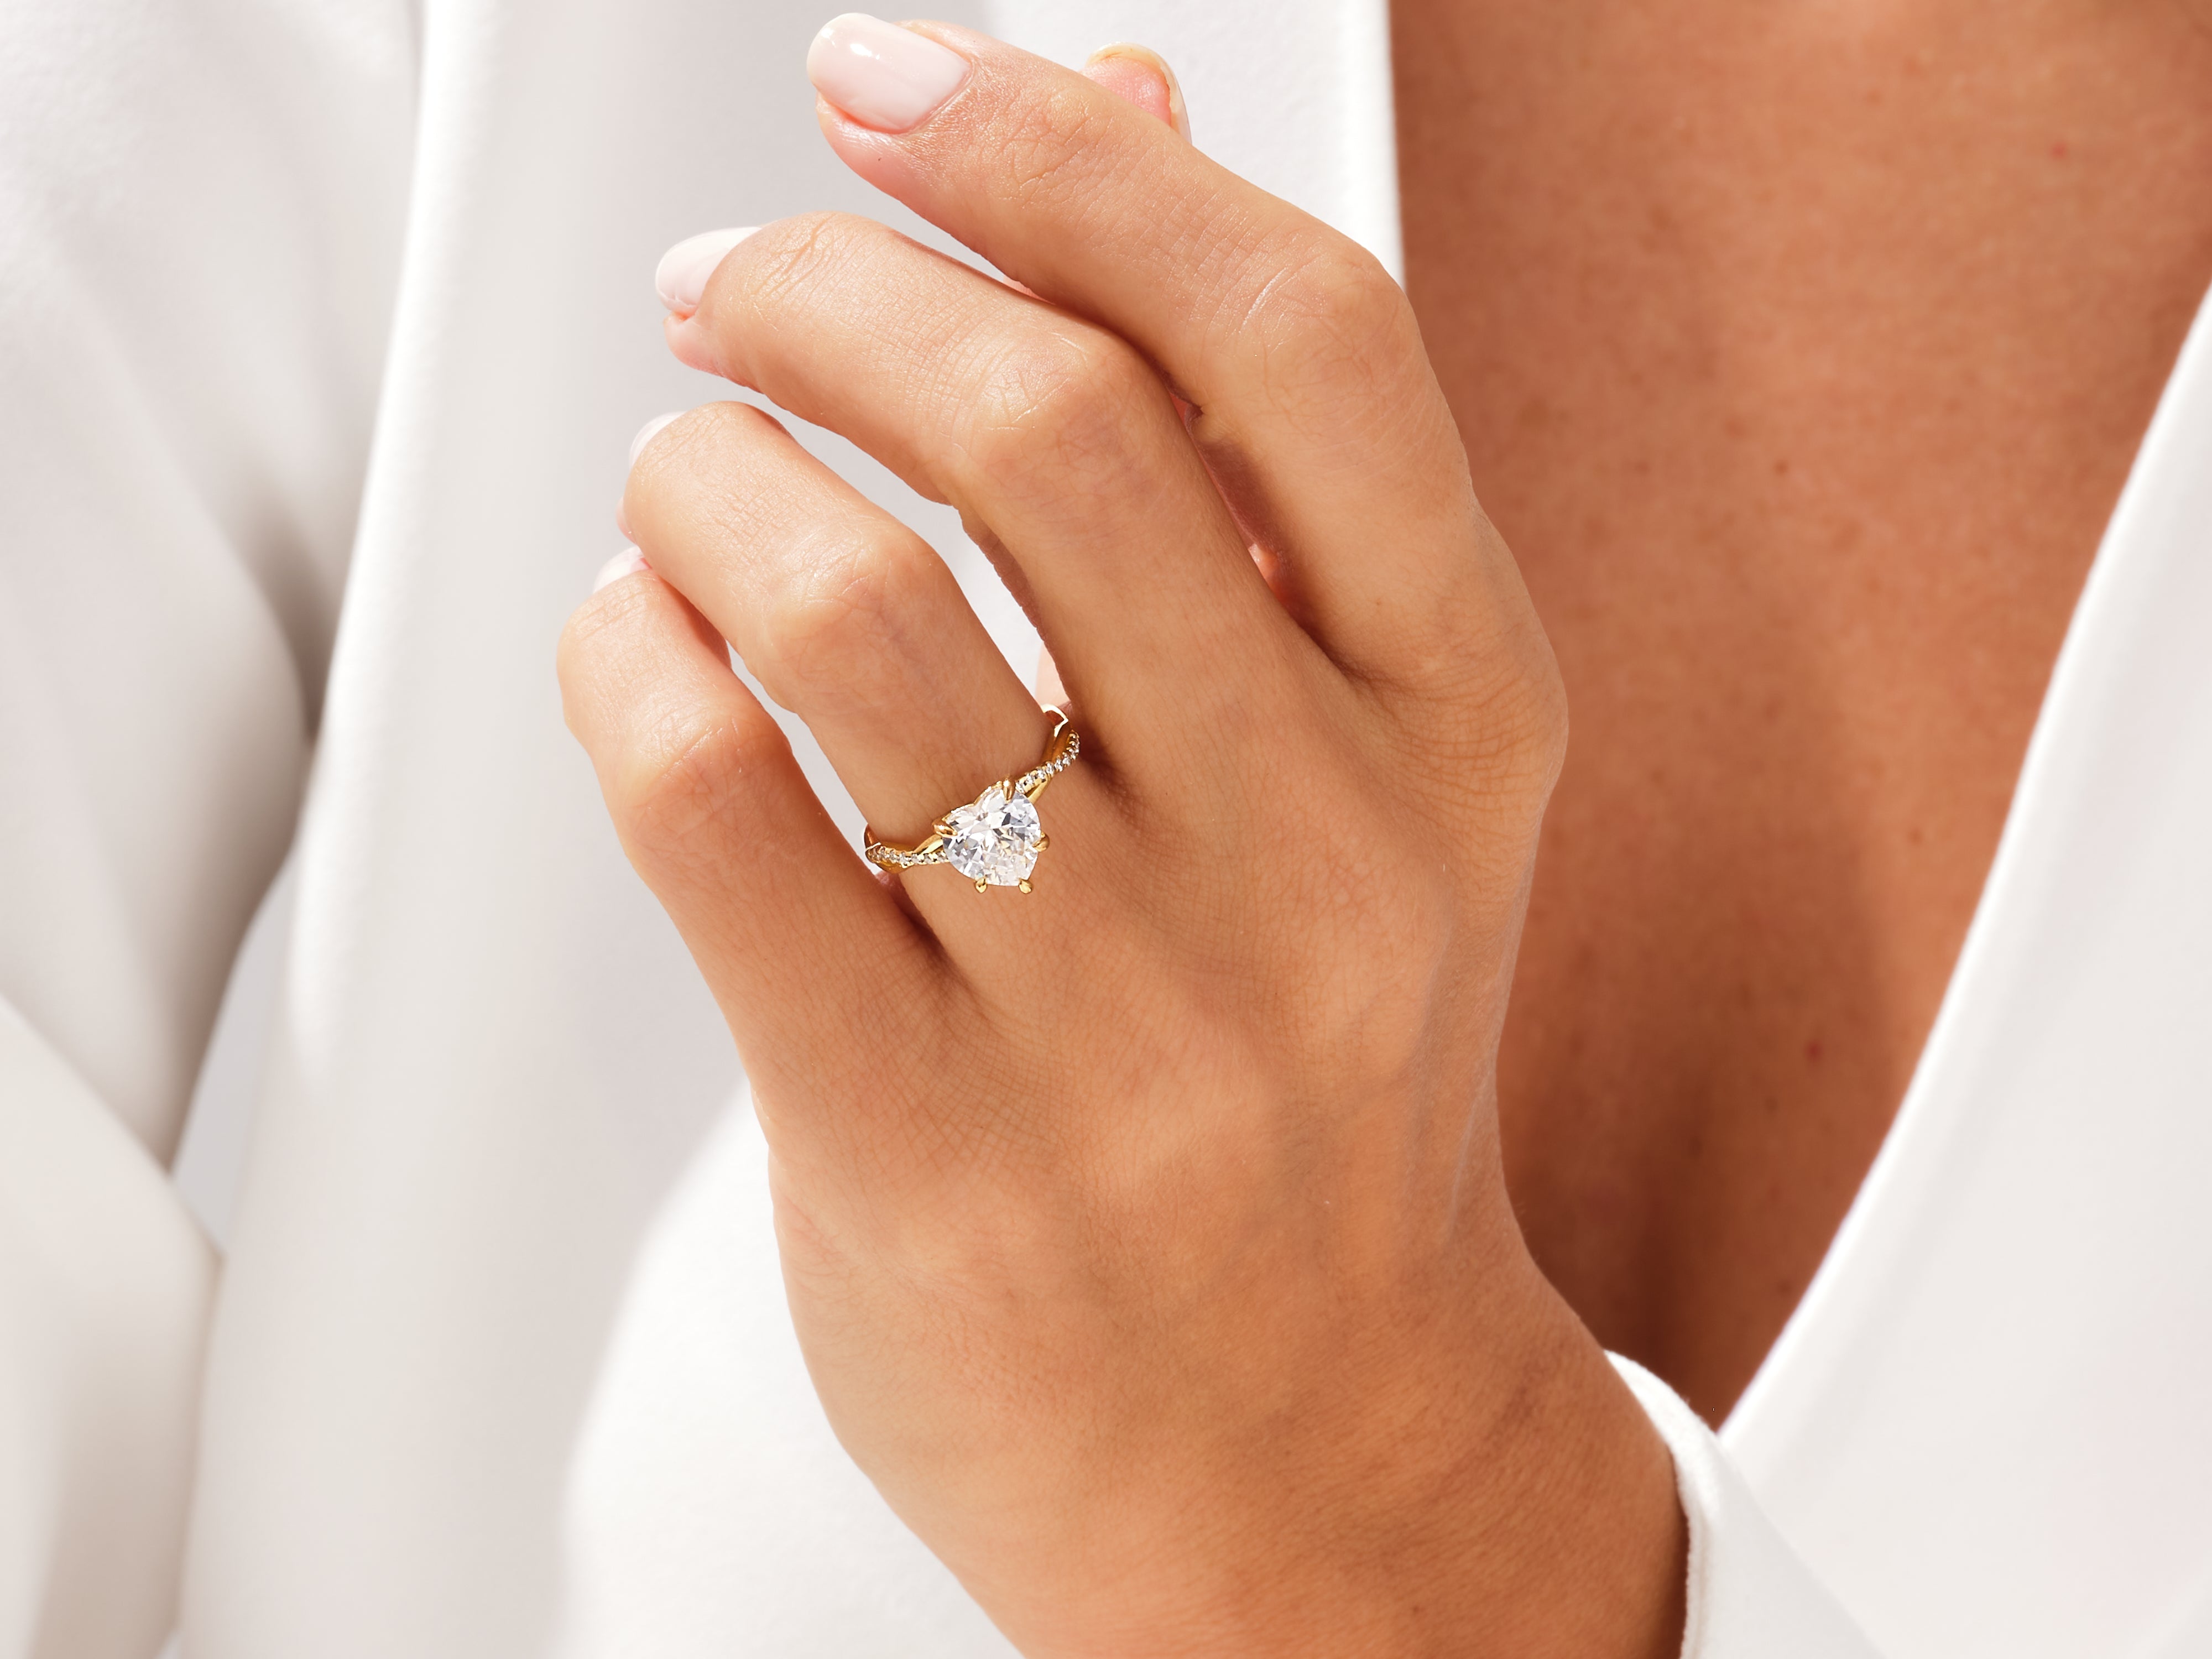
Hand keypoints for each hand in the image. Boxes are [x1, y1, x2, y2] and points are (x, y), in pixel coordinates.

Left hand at [559, 16, 1683, 1655]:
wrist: (1297, 1443)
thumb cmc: (1314, 1077)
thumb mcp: (1368, 763)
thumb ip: (1249, 444)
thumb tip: (1117, 104)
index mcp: (1458, 720)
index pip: (1294, 336)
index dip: (1069, 156)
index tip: (901, 86)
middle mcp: (1319, 855)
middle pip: (1047, 430)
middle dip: (837, 287)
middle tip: (743, 285)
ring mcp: (1127, 1016)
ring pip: (843, 604)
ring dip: (704, 472)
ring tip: (684, 476)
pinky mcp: (924, 1142)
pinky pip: (712, 802)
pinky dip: (629, 658)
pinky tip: (647, 649)